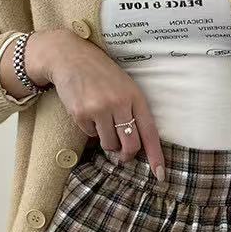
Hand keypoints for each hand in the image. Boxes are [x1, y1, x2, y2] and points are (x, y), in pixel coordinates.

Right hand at [26, 30, 166, 180]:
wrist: (70, 56)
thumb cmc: (101, 73)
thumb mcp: (125, 86)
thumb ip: (132, 110)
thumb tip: (135, 144)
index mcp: (135, 97)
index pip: (150, 132)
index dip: (156, 156)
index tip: (160, 175)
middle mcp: (119, 103)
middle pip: (130, 145)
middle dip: (127, 155)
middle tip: (122, 156)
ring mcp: (99, 109)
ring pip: (109, 144)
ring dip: (107, 141)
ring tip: (102, 122)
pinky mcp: (81, 114)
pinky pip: (90, 135)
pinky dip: (90, 129)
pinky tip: (87, 111)